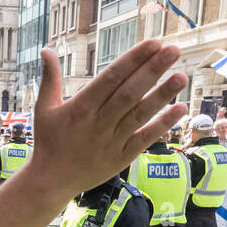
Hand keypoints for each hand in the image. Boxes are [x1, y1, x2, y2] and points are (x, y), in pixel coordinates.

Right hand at [25, 41, 187, 199]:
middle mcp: (98, 123)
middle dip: (153, 70)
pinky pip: (145, 139)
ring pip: (140, 114)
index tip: (152, 43)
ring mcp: (112, 141)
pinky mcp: (121, 158)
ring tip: (181, 76)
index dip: (133, 60)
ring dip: (162, 95)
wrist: (51, 182)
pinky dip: (163, 125)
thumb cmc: (49, 142)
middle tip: (173, 50)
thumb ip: (50, 78)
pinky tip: (180, 109)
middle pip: (130, 92)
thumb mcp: (44, 108)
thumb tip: (46, 49)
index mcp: (81, 107)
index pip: (111, 78)